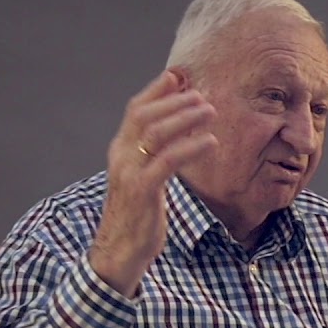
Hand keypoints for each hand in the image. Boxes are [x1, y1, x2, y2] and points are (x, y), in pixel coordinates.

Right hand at [90, 69, 216, 295]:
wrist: (118, 252)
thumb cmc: (136, 215)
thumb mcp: (143, 178)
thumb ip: (155, 155)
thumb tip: (179, 132)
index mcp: (120, 150)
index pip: (135, 109)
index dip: (156, 89)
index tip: (179, 75)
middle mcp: (120, 156)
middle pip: (144, 114)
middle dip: (175, 100)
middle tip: (202, 94)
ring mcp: (129, 173)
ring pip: (155, 133)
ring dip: (185, 118)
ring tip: (210, 112)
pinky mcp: (142, 191)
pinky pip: (167, 161)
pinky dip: (190, 147)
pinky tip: (210, 142)